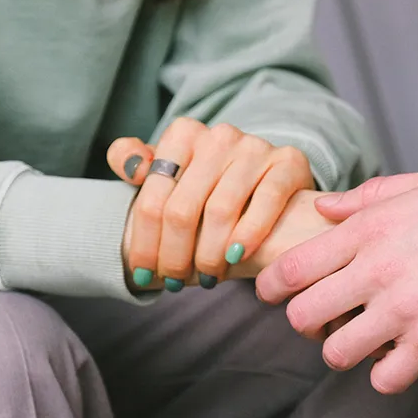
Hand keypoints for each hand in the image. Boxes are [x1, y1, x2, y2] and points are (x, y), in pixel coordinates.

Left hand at [108, 117, 313, 288]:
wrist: (268, 180)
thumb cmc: (208, 186)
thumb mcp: (169, 173)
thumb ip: (136, 163)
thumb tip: (129, 165)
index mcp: (183, 134)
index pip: (153, 198)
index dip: (144, 243)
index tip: (143, 274)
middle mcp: (218, 136)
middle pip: (182, 210)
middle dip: (175, 256)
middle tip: (175, 283)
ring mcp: (255, 147)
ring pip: (220, 211)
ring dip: (209, 255)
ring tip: (207, 277)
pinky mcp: (288, 161)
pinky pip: (266, 202)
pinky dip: (248, 235)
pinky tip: (236, 258)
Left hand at [256, 165, 417, 392]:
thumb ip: (377, 195)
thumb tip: (328, 206)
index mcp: (374, 225)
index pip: (294, 265)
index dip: (272, 285)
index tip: (272, 294)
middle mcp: (378, 268)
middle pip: (303, 315)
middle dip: (306, 323)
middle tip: (323, 323)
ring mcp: (404, 309)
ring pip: (337, 352)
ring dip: (347, 351)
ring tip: (366, 343)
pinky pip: (384, 378)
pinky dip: (390, 374)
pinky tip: (404, 360)